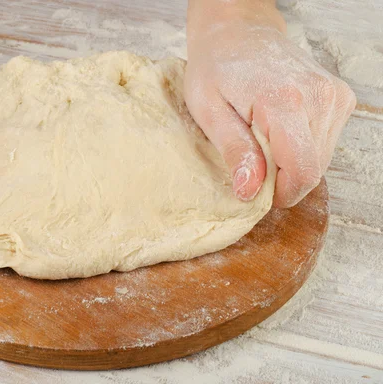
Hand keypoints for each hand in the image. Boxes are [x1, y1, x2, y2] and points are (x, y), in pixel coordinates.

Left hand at [185, 1, 355, 206]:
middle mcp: (319, 97)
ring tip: (261, 136)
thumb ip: (235, 151)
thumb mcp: (208, 111)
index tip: (255, 190)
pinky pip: (323, 143)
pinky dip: (300, 147)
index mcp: (285, 102)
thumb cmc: (215, 68)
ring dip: (289, 161)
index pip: (302, 171)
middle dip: (281, 177)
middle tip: (251, 156)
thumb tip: (250, 192)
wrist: (237, 32)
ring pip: (320, 160)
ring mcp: (334, 96)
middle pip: (312, 169)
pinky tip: (277, 129)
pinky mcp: (339, 98)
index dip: (280, 193)